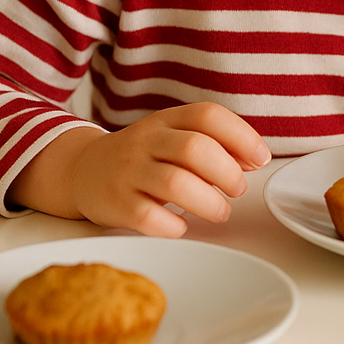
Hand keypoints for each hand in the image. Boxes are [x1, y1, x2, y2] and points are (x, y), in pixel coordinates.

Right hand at [12, 102, 270, 236]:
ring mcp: (129, 171)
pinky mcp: (115, 203)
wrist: (82, 170)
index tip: (260, 159)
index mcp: (167, 119)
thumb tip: (256, 159)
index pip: (208, 116)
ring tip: (219, 212)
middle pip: (195, 148)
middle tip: (237, 190)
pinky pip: (148, 216)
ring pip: (175, 183)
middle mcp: (147, 140)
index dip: (242, 136)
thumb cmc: (143, 156)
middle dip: (227, 173)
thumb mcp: (174, 137)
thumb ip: (213, 143)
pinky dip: (173, 226)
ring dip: (208, 202)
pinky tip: (181, 227)